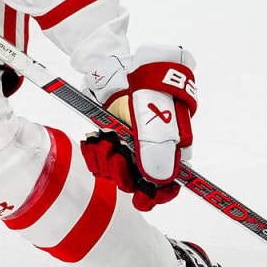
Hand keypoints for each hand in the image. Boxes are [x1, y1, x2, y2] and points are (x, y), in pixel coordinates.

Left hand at [80, 45, 196, 210]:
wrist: (115, 67)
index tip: (146, 199)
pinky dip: (96, 154)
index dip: (160, 193)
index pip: (171, 180)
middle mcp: (152, 148)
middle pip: (141, 181)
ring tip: (104, 143)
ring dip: (108, 163)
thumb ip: (158, 149)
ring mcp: (130, 145)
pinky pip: (102, 161)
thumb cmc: (143, 88)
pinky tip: (95, 142)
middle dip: (126, 175)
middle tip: (116, 158)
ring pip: (119, 173)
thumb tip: (160, 181)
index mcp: (172, 144)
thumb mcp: (153, 118)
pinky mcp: (111, 140)